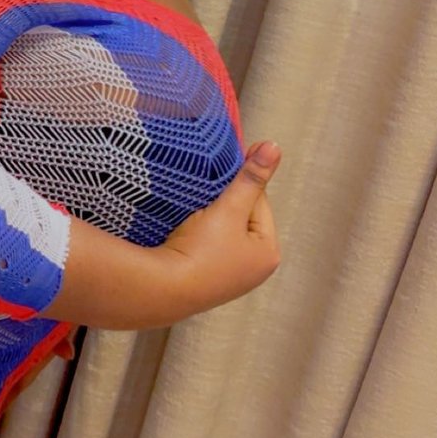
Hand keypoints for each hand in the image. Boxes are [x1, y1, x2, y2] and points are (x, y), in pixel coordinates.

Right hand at [160, 140, 282, 316]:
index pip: (260, 202)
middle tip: (203, 193)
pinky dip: (198, 233)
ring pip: (222, 229)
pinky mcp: (205, 279)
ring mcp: (228, 276)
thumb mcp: (229, 209)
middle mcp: (253, 269)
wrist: (162, 290)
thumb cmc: (201, 252)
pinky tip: (185, 228)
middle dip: (224, 202)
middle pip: (241, 217)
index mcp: (268, 253)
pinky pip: (207, 244)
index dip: (241, 183)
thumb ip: (251, 178)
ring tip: (193, 210)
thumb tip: (274, 147)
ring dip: (209, 216)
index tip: (223, 166)